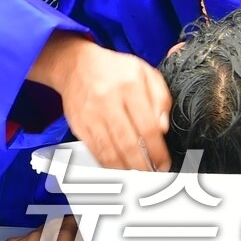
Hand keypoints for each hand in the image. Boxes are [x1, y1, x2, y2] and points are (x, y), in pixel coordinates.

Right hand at [52, 37, 171, 171]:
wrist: (75, 65)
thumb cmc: (115, 70)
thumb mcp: (146, 73)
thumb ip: (161, 98)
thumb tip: (163, 128)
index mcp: (129, 86)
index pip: (147, 127)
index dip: (158, 151)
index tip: (164, 163)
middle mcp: (107, 100)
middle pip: (128, 143)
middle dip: (144, 165)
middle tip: (153, 174)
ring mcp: (90, 114)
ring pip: (110, 151)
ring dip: (127, 169)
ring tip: (139, 175)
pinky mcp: (78, 124)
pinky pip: (95, 151)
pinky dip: (108, 164)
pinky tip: (120, 168)